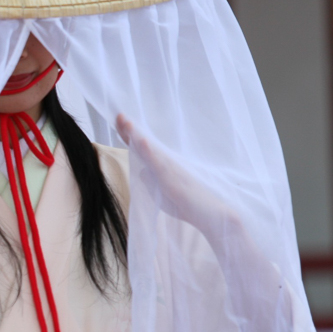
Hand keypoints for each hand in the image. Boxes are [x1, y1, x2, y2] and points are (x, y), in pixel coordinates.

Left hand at [116, 114, 231, 233]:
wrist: (213, 216)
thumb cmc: (188, 205)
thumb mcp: (162, 193)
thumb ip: (151, 182)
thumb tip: (141, 171)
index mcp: (162, 167)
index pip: (142, 148)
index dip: (130, 135)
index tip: (119, 121)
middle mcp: (166, 163)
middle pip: (144, 144)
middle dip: (131, 129)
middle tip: (119, 114)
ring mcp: (170, 169)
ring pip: (150, 149)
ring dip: (138, 135)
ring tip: (127, 121)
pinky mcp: (174, 179)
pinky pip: (160, 163)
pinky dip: (150, 152)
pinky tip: (142, 141)